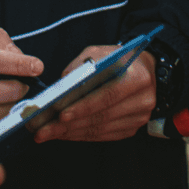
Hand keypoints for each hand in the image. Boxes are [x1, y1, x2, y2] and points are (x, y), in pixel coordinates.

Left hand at [33, 49, 155, 142]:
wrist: (145, 71)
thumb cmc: (118, 59)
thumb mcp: (100, 52)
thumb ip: (81, 66)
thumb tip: (60, 87)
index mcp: (137, 77)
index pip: (107, 95)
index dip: (83, 106)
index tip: (59, 114)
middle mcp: (142, 100)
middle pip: (101, 116)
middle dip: (69, 125)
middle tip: (43, 130)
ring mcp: (139, 117)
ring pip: (100, 129)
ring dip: (71, 133)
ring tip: (48, 133)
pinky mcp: (132, 128)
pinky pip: (103, 136)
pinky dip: (81, 136)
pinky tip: (64, 134)